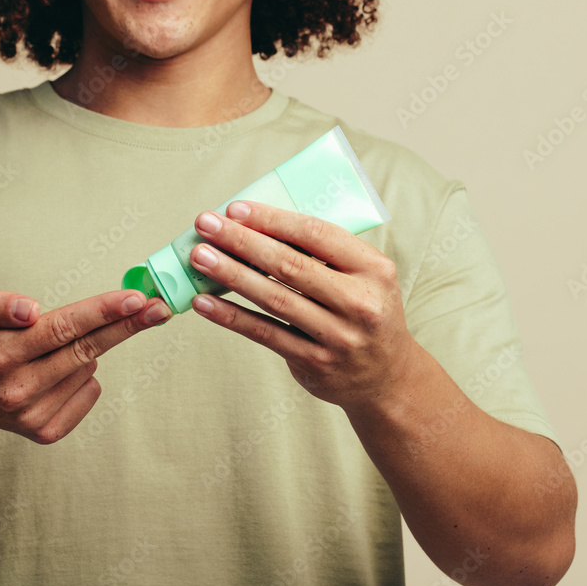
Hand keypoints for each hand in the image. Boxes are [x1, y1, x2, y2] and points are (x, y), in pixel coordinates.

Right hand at [0, 288, 171, 442]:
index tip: (136, 299)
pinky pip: (89, 391)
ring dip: (83, 349)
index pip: (61, 328)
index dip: (101, 312)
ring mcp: (31, 416)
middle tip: (158, 308)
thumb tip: (29, 312)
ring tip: (48, 349)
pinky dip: (83, 375)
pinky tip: (54, 373)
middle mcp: (14, 390)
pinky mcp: (45, 433)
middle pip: (85, 349)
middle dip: (125, 325)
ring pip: (87, 367)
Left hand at [187, 201, 417, 408]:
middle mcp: (359, 302)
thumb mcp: (364, 276)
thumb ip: (324, 253)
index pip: (317, 235)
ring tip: (199, 257)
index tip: (236, 208)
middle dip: (242, 241)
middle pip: (290, 265)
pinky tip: (204, 302)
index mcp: (374, 269)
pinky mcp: (314, 362)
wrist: (387, 377)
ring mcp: (337, 336)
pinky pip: (265, 334)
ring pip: (274, 299)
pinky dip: (231, 316)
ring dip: (230, 275)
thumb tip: (259, 223)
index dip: (273, 219)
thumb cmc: (364, 311)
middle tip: (206, 224)